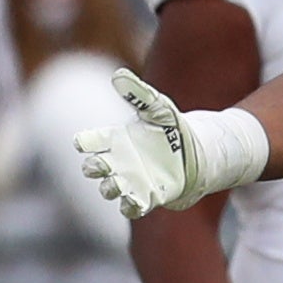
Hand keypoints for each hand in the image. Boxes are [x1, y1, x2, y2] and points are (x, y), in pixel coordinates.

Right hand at [76, 71, 194, 217]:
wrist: (199, 153)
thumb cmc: (174, 129)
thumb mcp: (159, 108)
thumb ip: (139, 94)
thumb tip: (118, 75)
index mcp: (118, 139)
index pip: (91, 141)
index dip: (85, 142)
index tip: (83, 143)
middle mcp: (121, 162)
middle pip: (96, 168)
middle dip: (94, 168)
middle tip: (102, 165)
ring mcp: (134, 181)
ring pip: (111, 189)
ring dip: (110, 188)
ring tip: (117, 184)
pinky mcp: (150, 196)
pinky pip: (133, 207)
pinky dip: (130, 206)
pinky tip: (133, 202)